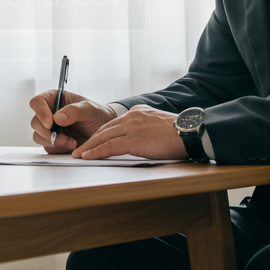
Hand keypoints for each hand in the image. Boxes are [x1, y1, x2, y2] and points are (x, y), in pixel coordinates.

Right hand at [29, 90, 120, 153]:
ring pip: (38, 136)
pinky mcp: (53, 142)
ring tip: (71, 142)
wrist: (105, 133)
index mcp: (54, 99)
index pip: (37, 103)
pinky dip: (58, 148)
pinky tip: (72, 145)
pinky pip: (47, 147)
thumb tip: (57, 118)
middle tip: (63, 137)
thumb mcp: (89, 109)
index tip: (51, 123)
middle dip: (47, 132)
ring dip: (53, 142)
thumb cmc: (97, 115)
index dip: (40, 112)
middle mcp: (49, 113)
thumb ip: (73, 111)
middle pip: (35, 122)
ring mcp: (50, 129)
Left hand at [70, 104, 185, 160]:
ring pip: (104, 137)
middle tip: (80, 149)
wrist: (191, 132)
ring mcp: (132, 127)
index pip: (114, 124)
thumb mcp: (160, 124)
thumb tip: (141, 139)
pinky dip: (96, 152)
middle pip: (105, 129)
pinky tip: (88, 157)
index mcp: (138, 112)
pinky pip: (109, 146)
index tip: (92, 142)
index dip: (101, 134)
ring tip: (78, 155)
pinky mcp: (133, 139)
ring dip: (89, 147)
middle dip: (91, 141)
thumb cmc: (181, 133)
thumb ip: (146, 128)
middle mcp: (132, 116)